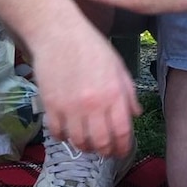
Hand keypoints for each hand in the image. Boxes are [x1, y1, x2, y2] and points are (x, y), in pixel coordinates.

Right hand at [31, 18, 140, 157]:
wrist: (59, 34)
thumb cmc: (92, 47)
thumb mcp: (118, 67)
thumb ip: (129, 92)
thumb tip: (136, 114)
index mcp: (114, 94)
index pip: (122, 131)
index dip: (124, 146)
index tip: (123, 151)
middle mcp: (93, 105)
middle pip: (101, 142)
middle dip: (106, 152)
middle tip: (107, 152)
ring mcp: (70, 108)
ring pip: (79, 142)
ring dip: (86, 147)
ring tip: (89, 144)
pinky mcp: (51, 107)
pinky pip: (57, 133)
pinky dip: (64, 138)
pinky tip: (68, 133)